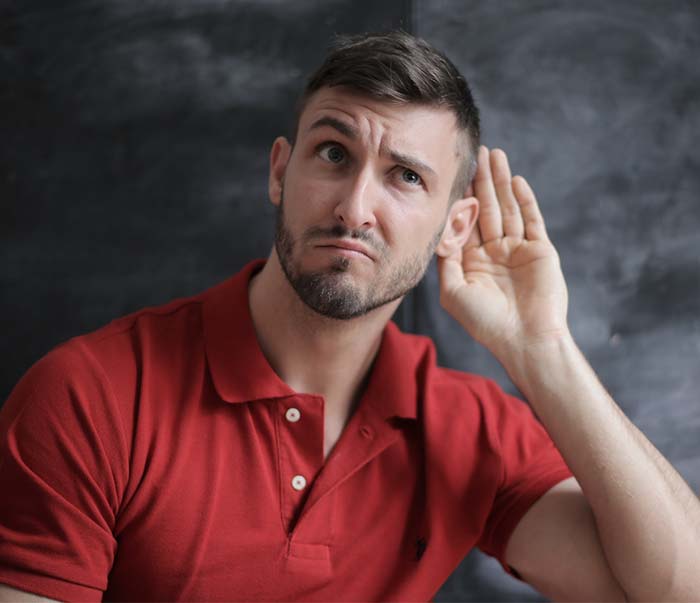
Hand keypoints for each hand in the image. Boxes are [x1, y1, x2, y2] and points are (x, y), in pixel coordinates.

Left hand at [437, 146, 569, 354]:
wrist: (524, 339)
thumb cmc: (485, 321)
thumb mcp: (453, 291)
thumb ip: (445, 259)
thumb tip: (437, 230)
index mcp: (473, 261)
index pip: (466, 222)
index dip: (461, 198)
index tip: (453, 174)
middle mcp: (495, 252)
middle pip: (488, 208)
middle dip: (482, 181)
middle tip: (478, 152)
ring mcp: (518, 250)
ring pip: (509, 208)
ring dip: (502, 182)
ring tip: (496, 155)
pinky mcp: (541, 251)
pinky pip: (532, 220)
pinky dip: (525, 200)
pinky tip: (516, 181)